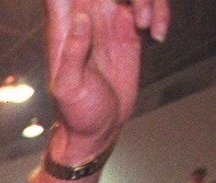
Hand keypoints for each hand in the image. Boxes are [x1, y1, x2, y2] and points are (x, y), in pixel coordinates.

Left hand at [45, 0, 168, 158]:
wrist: (98, 129)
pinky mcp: (129, 30)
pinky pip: (147, 5)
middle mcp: (85, 18)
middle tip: (135, 16)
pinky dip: (159, 11)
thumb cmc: (76, 113)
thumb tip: (82, 18)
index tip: (95, 4)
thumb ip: (73, 53)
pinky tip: (157, 33)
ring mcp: (108, 22)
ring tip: (146, 26)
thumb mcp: (69, 87)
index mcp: (63, 28)